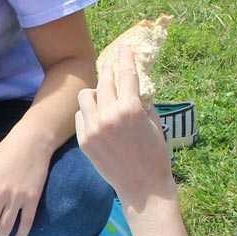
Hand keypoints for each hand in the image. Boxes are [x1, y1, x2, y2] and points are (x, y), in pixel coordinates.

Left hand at [75, 56, 174, 208]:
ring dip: (97, 93)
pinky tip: (98, 118)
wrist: (142, 187)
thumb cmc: (155, 155)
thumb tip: (133, 85)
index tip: (124, 48)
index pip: (126, 74)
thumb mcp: (154, 123)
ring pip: (87, 95)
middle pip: (105, 81)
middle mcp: (109, 115)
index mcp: (131, 108)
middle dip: (111, 72)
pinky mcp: (84, 140)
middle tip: (114, 69)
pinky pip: (80, 115)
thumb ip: (141, 102)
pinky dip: (88, 113)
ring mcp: (94, 128)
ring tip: (105, 99)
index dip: (126, 58)